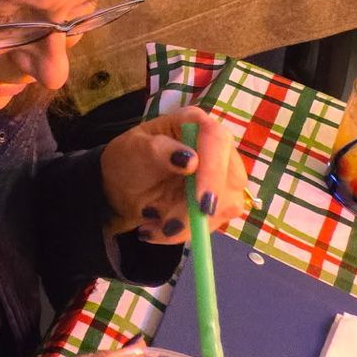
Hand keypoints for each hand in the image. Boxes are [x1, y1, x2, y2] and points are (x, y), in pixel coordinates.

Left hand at [100, 107, 248, 243]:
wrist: (125, 187)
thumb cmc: (129, 159)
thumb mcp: (133, 150)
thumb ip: (159, 151)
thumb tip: (191, 160)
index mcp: (194, 123)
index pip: (217, 141)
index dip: (214, 171)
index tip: (202, 202)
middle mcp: (216, 149)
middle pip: (231, 180)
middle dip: (200, 209)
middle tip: (168, 225)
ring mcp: (222, 177)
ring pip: (225, 208)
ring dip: (188, 224)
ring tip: (151, 225)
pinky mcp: (220, 203)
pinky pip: (214, 224)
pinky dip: (185, 233)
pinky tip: (156, 229)